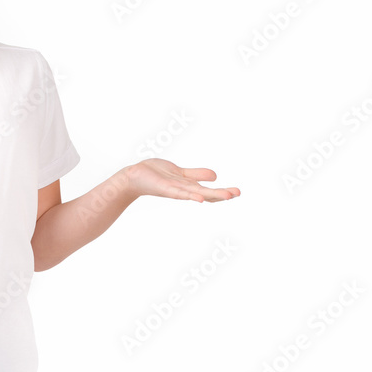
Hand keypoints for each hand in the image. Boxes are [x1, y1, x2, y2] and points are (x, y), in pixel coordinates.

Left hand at [123, 158, 239, 202]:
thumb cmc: (155, 174)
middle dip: (221, 194)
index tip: (237, 192)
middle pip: (205, 193)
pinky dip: (189, 195)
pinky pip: (178, 192)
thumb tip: (216, 176)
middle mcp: (183, 190)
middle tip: (238, 193)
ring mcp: (174, 189)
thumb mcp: (180, 172)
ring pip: (195, 193)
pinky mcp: (164, 187)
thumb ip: (196, 174)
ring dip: (210, 195)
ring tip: (227, 196)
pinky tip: (199, 198)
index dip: (221, 192)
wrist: (134, 176)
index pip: (207, 191)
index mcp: (188, 186)